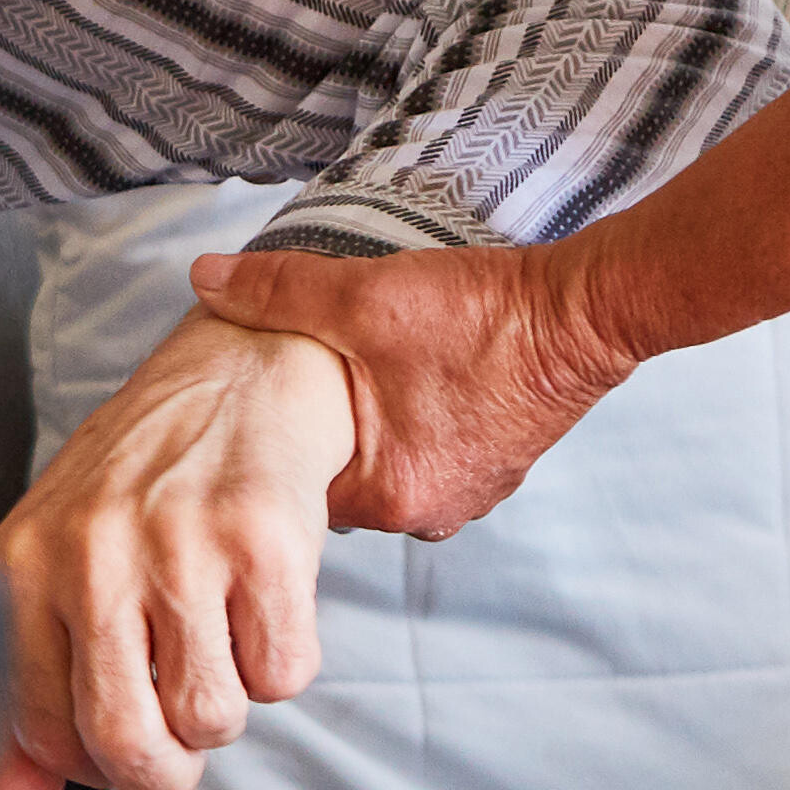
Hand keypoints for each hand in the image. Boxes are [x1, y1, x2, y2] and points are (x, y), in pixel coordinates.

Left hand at [0, 313, 357, 789]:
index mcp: (20, 566)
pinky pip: (285, 673)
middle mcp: (89, 551)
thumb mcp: (57, 588)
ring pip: (213, 717)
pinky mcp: (264, 534)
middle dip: (167, 772)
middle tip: (183, 733)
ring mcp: (177, 539)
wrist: (237, 376)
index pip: (46, 738)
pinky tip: (263, 601)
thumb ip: (22, 725)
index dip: (98, 760)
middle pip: (127, 741)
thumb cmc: (139, 498)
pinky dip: (285, 662)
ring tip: (220, 637)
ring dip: (230, 706)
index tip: (126, 722)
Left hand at [184, 239, 641, 538]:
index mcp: (389, 497)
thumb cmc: (483, 315)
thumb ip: (277, 291)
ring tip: (342, 377)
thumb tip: (203, 278)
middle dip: (312, 437)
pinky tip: (397, 381)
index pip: (293, 494)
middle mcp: (431, 511)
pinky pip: (426, 453)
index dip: (264, 448)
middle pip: (337, 484)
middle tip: (286, 384)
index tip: (246, 406)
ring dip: (363, 428)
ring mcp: (470, 492)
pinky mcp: (496, 464)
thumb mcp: (365, 295)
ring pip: (382, 467)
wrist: (587, 311)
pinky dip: (406, 422)